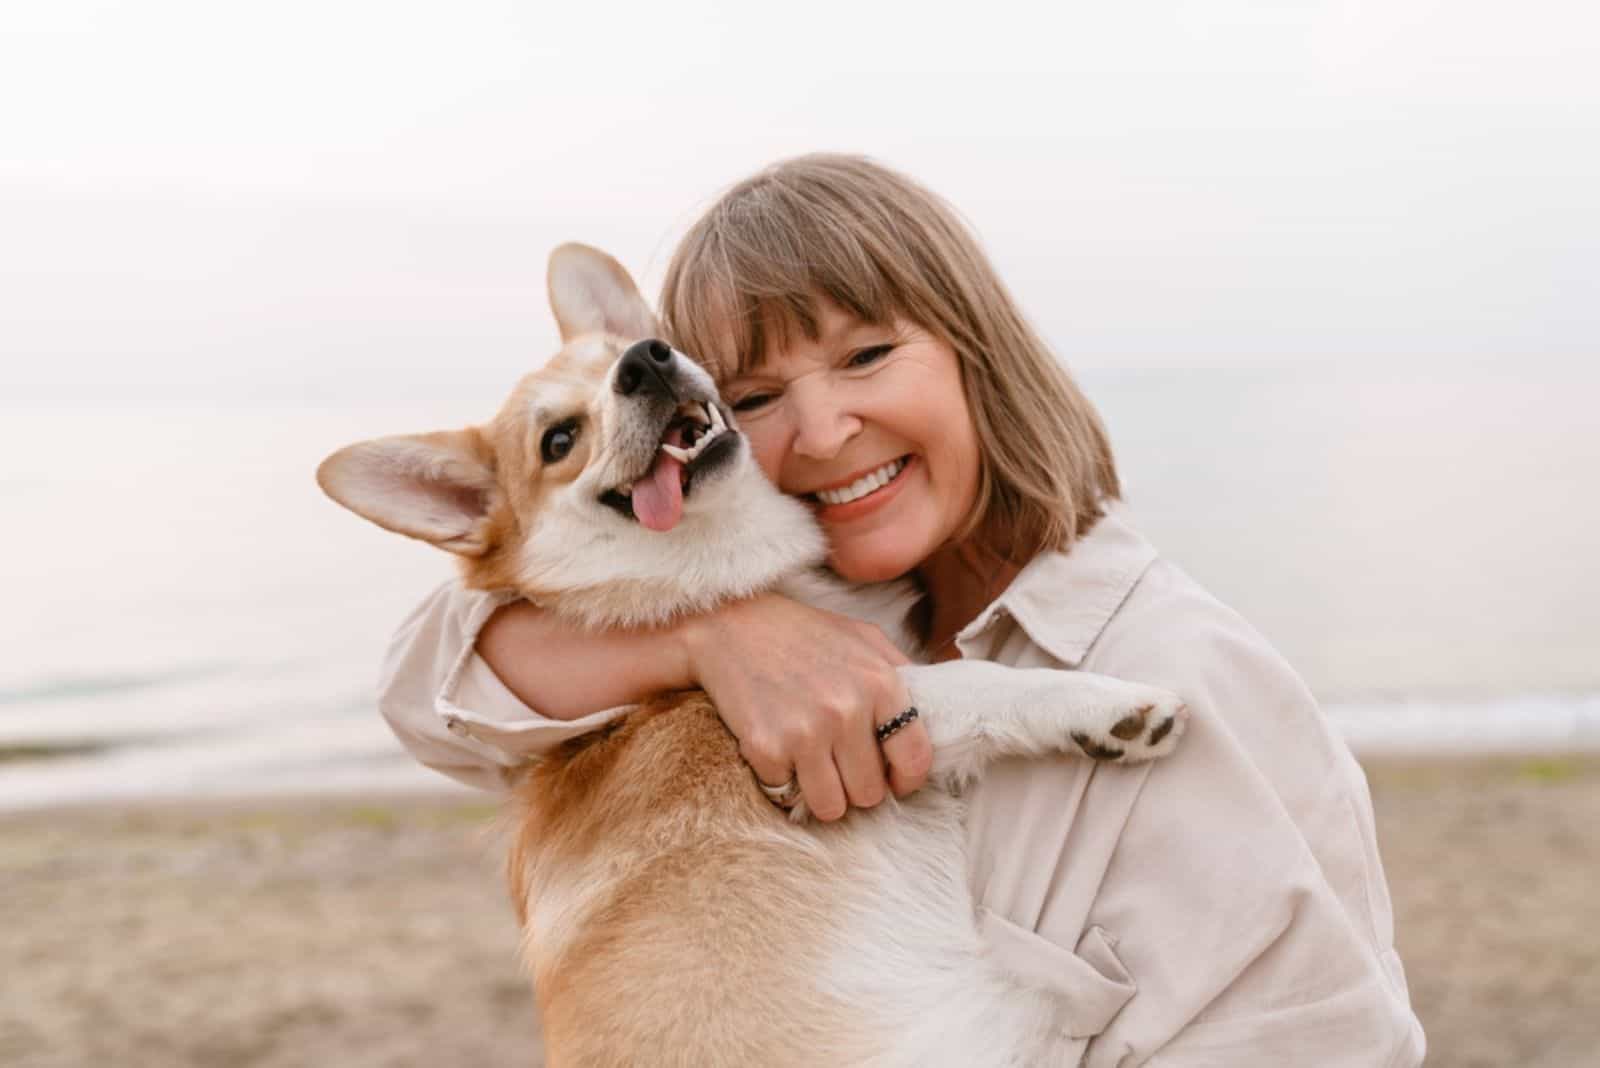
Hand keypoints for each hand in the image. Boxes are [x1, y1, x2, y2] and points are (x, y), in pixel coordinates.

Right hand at [682, 593, 933, 820]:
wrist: (729, 627)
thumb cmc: (802, 633)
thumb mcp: (863, 638)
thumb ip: (902, 675)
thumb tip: (937, 712)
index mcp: (880, 684)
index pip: (915, 760)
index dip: (906, 780)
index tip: (894, 780)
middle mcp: (846, 711)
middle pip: (870, 794)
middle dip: (857, 786)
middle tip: (840, 764)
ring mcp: (805, 733)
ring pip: (831, 808)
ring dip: (823, 794)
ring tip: (812, 764)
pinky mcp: (766, 749)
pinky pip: (786, 796)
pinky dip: (782, 781)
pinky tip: (778, 749)